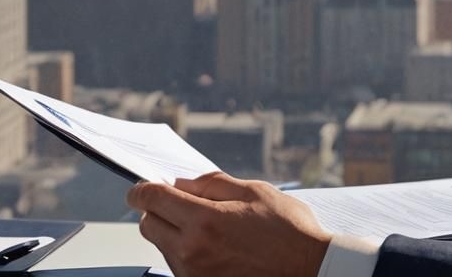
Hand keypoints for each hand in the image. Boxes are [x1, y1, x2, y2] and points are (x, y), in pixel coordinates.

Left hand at [126, 171, 331, 276]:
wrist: (311, 271)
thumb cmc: (289, 231)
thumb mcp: (254, 192)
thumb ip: (211, 184)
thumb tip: (181, 183)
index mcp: (205, 220)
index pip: (152, 199)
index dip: (141, 189)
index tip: (140, 188)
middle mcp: (193, 251)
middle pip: (148, 225)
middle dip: (158, 211)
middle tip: (180, 205)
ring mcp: (195, 275)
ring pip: (163, 247)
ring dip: (175, 234)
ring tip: (212, 231)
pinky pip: (180, 267)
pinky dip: (188, 255)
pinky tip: (216, 250)